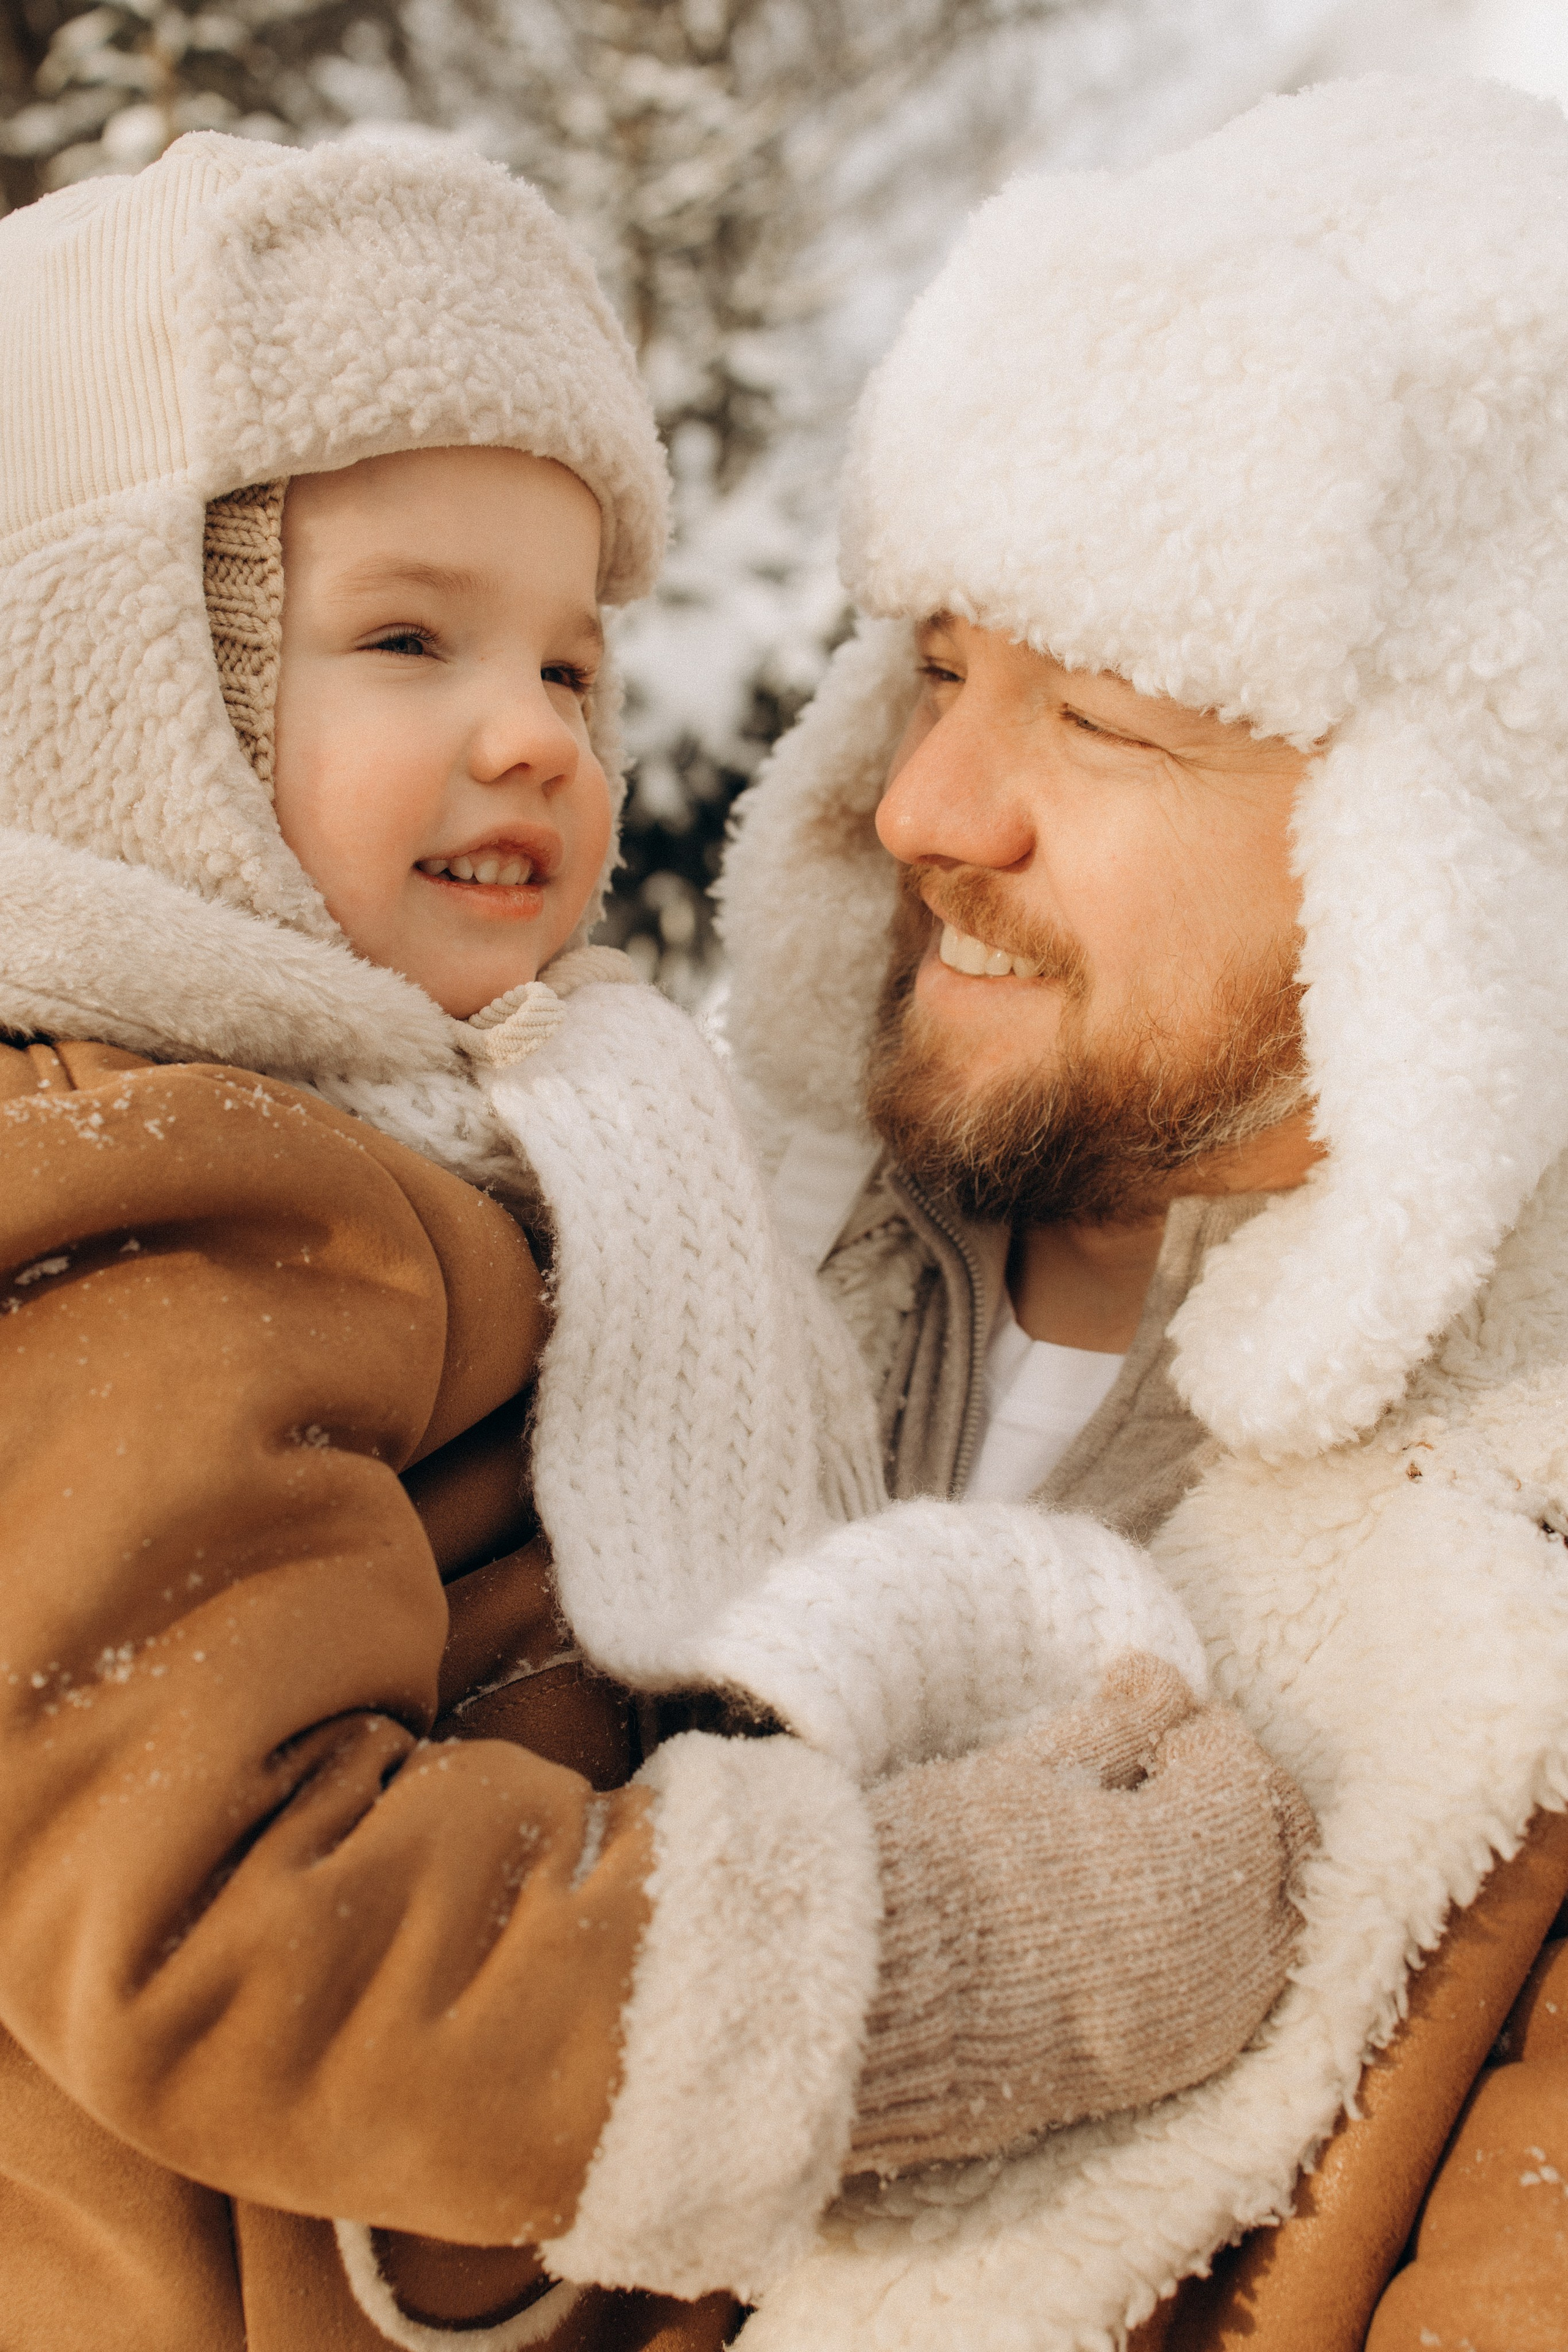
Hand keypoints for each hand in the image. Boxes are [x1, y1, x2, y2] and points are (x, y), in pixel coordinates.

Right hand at [850, 1654, 1316, 2172]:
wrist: (872, 2005)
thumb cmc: (940, 1864)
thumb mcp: (1030, 1769)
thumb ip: (1119, 1724)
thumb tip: (1163, 1680)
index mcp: (1195, 1861)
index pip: (1242, 1767)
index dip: (1196, 1725)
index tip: (1138, 1702)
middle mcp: (1226, 1951)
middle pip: (1287, 1846)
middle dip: (1239, 1791)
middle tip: (1163, 1760)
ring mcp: (1204, 2023)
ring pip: (1274, 1922)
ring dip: (1234, 1866)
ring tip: (1150, 1830)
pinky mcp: (1166, 2069)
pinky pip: (1232, 1986)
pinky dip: (1214, 1934)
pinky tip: (1142, 1904)